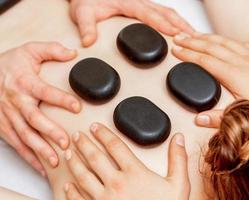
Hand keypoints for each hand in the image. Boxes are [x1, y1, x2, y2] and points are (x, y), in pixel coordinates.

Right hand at [0, 42, 80, 174]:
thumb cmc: (9, 63)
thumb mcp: (29, 50)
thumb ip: (51, 50)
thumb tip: (73, 53)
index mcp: (24, 82)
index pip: (45, 91)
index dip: (61, 99)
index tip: (77, 107)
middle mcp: (16, 101)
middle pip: (33, 118)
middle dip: (50, 131)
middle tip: (65, 142)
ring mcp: (8, 115)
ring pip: (24, 135)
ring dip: (39, 149)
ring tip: (54, 161)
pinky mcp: (3, 126)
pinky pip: (16, 144)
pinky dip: (28, 157)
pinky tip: (41, 166)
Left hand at [64, 123, 189, 199]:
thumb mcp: (178, 185)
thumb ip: (178, 160)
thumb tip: (178, 139)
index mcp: (134, 173)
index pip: (115, 146)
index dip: (103, 133)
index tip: (95, 127)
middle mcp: (116, 184)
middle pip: (94, 158)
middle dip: (84, 144)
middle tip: (77, 136)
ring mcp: (104, 199)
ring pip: (83, 176)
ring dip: (74, 163)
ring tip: (69, 154)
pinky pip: (79, 199)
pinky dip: (71, 191)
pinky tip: (67, 185)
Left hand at [69, 0, 193, 46]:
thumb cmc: (86, 1)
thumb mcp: (82, 13)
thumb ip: (87, 27)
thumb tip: (89, 41)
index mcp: (128, 3)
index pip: (149, 14)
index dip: (163, 24)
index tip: (175, 33)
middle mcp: (139, 2)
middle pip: (166, 12)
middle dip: (182, 25)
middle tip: (195, 38)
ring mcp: (144, 4)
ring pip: (168, 12)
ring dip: (182, 23)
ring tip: (195, 36)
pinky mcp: (144, 8)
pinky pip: (164, 13)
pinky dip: (176, 22)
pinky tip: (181, 31)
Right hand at [172, 33, 248, 127]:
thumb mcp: (245, 116)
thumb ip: (220, 117)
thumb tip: (200, 119)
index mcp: (233, 75)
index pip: (204, 61)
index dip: (188, 55)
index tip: (176, 50)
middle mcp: (241, 61)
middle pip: (210, 47)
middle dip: (192, 41)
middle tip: (179, 37)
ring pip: (224, 41)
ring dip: (206, 37)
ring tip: (194, 35)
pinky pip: (239, 42)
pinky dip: (226, 39)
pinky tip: (223, 39)